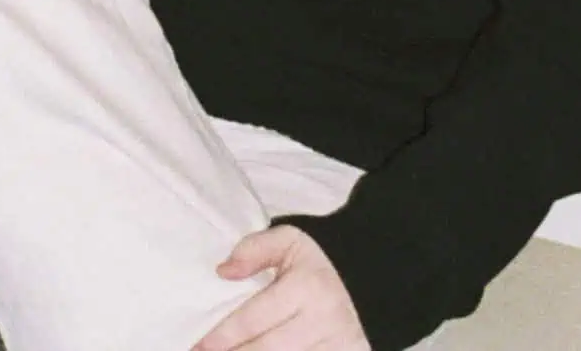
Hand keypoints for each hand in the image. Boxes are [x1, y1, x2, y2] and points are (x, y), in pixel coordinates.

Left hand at [194, 225, 369, 350]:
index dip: (222, 337)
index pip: (253, 320)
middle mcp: (323, 322)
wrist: (381, 274)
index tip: (199, 346)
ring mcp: (338, 346)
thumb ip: (255, 249)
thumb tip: (222, 272)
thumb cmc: (327, 259)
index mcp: (306, 288)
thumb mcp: (293, 239)